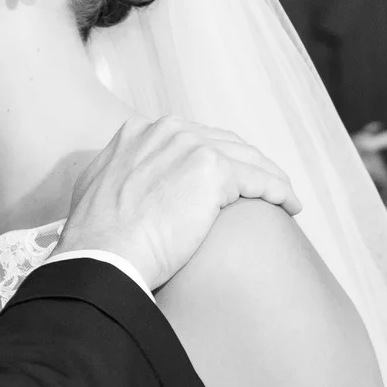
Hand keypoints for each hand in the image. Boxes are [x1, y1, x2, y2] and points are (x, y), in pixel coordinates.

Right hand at [61, 117, 299, 289]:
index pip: (193, 138)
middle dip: (247, 164)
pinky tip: (289, 206)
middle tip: (264, 188)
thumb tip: (128, 184)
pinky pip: (260, 179)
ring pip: (247, 158)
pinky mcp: (213, 169)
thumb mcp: (97, 189)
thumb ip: (118, 174)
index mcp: (139, 131)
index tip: (229, 179)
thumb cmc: (97, 240)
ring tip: (284, 198)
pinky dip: (279, 192)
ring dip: (269, 178)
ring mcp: (191, 146)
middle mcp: (166, 130)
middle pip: (225, 142)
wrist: (103, 256)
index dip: (216, 157)